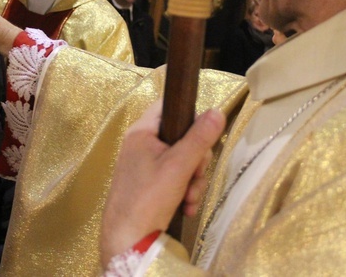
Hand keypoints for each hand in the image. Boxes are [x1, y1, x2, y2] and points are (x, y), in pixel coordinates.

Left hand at [100, 101, 225, 264]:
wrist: (128, 240)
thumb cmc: (148, 198)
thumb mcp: (179, 166)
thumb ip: (199, 138)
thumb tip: (217, 111)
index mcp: (142, 132)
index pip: (168, 106)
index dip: (189, 114)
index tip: (203, 133)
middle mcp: (142, 145)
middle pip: (181, 137)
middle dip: (196, 160)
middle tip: (196, 174)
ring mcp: (145, 166)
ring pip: (182, 161)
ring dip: (193, 181)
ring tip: (190, 198)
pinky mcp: (150, 185)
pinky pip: (176, 179)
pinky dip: (185, 192)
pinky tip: (186, 207)